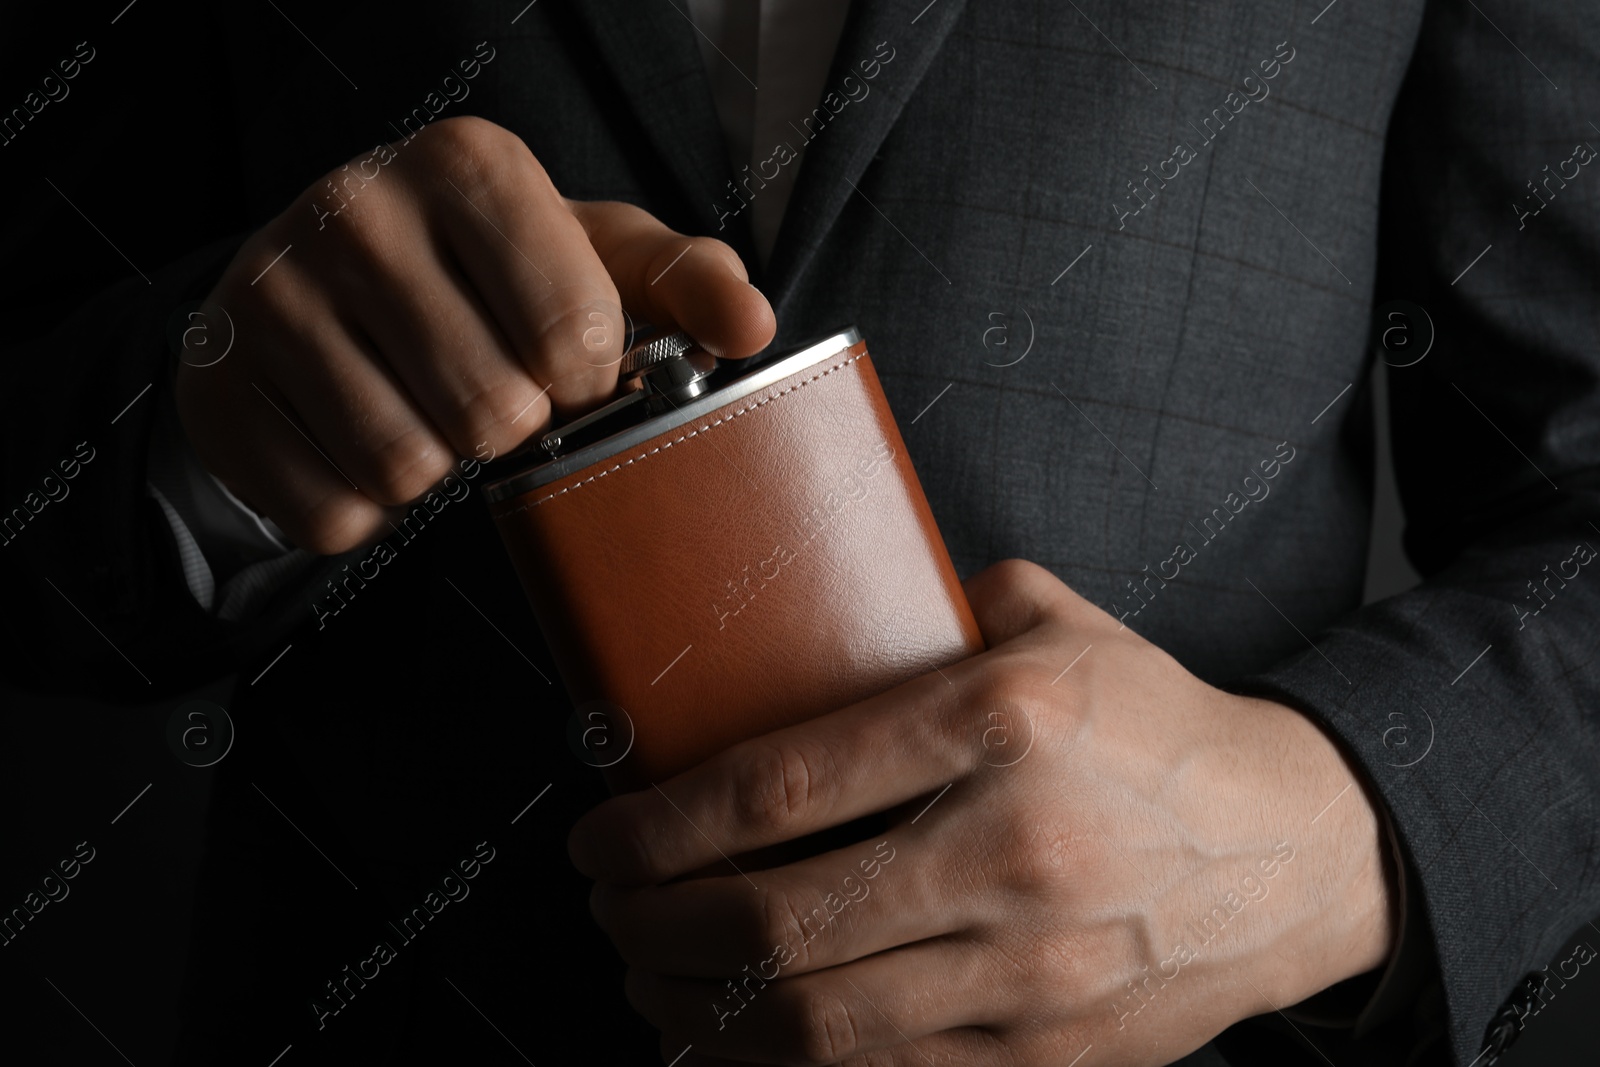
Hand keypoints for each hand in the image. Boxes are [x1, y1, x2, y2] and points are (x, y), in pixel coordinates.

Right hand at [176, 116, 774, 552]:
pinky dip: (361, 507)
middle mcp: (358, 209)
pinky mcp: (218, 380)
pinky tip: (353, 439)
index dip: (586, 379)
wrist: (312, 291)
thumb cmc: (479, 276)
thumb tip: (751, 324)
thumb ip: (680, 285)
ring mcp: (271, 291)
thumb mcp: (588, 257)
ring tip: (421, 412)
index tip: (564, 366)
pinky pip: (331, 511)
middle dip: (508, 429)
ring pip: (405, 467)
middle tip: (484, 391)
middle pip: (493, 412)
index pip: (573, 331)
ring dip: (435, 470)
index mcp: (469, 165)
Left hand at [569, 559, 1395, 1065]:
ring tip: (648, 978)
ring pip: (816, 1025)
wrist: (1298, 850)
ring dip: (698, 1011)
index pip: (780, 790)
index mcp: (1000, 723)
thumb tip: (811, 609)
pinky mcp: (1050, 1053)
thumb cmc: (1158, 729)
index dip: (660, 827)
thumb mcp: (1057, 625)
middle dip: (654, 927)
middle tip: (609, 909)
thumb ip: (934, 607)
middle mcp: (1011, 850)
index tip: (600, 838)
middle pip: (776, 923)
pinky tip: (735, 1043)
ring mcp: (1033, 969)